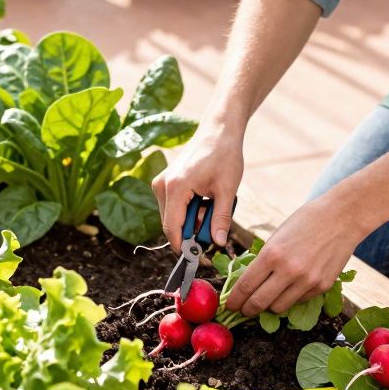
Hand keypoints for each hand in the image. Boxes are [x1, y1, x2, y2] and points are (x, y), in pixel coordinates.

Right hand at [152, 124, 244, 249]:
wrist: (219, 130)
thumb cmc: (224, 155)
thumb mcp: (227, 190)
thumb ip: (221, 219)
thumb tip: (218, 244)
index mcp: (175, 188)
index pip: (172, 230)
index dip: (185, 248)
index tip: (202, 259)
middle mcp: (162, 186)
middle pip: (172, 225)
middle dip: (193, 232)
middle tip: (215, 226)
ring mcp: (161, 183)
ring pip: (173, 217)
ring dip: (192, 221)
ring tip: (213, 204)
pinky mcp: (165, 182)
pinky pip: (174, 207)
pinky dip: (189, 211)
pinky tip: (205, 199)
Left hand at [224, 192, 368, 316]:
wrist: (342, 218)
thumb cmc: (306, 221)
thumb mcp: (277, 235)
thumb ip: (264, 259)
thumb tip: (249, 281)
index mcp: (272, 254)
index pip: (246, 286)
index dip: (234, 300)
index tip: (230, 305)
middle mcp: (288, 271)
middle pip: (259, 303)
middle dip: (247, 309)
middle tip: (243, 310)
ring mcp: (307, 281)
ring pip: (279, 308)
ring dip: (269, 306)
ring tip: (266, 300)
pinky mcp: (322, 286)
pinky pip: (299, 301)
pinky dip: (290, 298)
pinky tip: (289, 289)